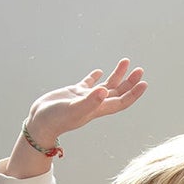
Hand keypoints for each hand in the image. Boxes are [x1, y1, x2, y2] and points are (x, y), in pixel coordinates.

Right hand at [25, 58, 146, 147]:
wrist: (39, 122)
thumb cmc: (55, 119)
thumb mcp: (73, 108)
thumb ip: (89, 101)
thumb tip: (104, 91)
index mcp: (97, 109)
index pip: (121, 101)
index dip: (134, 94)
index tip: (144, 83)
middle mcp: (94, 104)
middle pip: (118, 93)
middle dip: (130, 82)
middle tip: (140, 69)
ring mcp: (84, 98)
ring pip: (106, 86)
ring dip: (117, 75)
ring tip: (125, 62)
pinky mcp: (73, 93)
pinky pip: (88, 84)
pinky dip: (95, 77)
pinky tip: (99, 71)